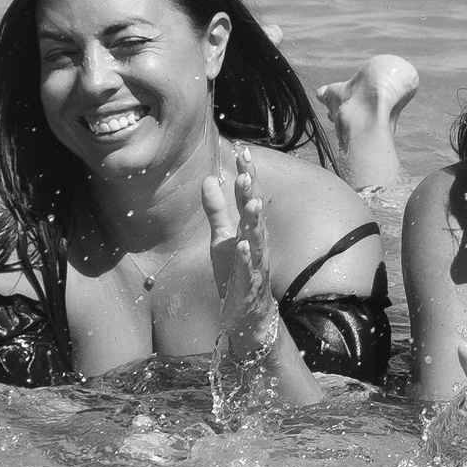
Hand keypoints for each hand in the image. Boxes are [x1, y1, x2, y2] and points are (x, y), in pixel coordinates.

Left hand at [200, 145, 276, 354]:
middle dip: (251, 191)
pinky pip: (248, 269)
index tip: (243, 151)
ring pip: (257, 239)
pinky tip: (242, 244)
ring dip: (255, 220)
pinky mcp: (249, 284)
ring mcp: (255, 263)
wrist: (248, 314)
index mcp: (249, 229)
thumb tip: (209, 179)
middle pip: (255, 213)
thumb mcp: (221, 239)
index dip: (248, 175)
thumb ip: (216, 211)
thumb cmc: (236, 273)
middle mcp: (257, 243)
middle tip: (246, 169)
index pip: (250, 197)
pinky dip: (246, 256)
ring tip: (252, 202)